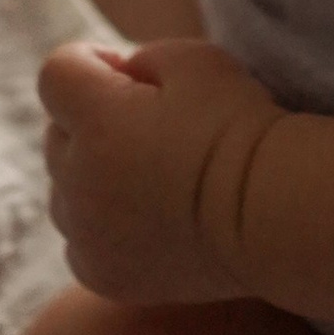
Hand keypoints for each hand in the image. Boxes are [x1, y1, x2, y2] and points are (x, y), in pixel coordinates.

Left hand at [38, 37, 282, 306]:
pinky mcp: (103, 275)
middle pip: (55, 134)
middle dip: (89, 121)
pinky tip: (145, 218)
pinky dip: (98, 228)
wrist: (278, 214)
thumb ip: (139, 58)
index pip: (56, 74)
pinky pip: (78, 241)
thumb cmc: (241, 127)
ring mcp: (87, 235)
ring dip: (88, 176)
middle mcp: (79, 181)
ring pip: (63, 191)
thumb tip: (114, 76)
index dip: (90, 63)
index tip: (128, 73)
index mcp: (97, 122)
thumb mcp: (196, 61)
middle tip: (149, 127)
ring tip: (147, 177)